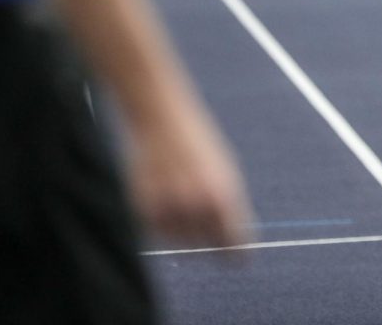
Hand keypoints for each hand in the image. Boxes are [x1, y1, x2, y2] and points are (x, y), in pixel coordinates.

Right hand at [129, 109, 254, 249]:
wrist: (163, 120)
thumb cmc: (198, 147)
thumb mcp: (224, 173)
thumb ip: (228, 207)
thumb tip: (232, 241)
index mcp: (224, 197)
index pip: (233, 243)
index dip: (236, 255)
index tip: (238, 261)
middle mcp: (197, 206)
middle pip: (205, 247)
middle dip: (207, 240)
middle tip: (202, 219)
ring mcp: (169, 208)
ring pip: (179, 242)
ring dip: (182, 230)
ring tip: (180, 197)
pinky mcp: (143, 208)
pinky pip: (155, 230)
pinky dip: (160, 221)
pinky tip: (162, 195)